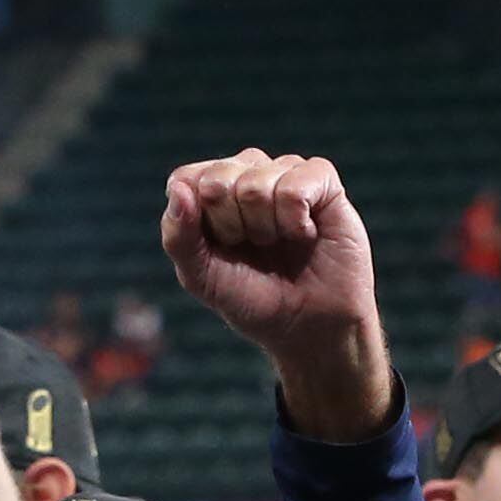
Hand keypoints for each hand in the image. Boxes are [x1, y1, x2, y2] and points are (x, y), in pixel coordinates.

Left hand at [161, 150, 393, 442]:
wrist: (310, 328)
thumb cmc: (253, 299)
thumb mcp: (203, 279)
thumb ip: (178, 237)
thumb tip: (178, 189)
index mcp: (210, 191)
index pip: (186, 179)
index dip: (198, 218)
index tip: (220, 247)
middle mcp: (246, 172)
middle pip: (218, 178)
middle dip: (232, 226)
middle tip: (255, 247)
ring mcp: (284, 171)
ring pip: (256, 182)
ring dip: (266, 228)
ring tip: (281, 242)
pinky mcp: (322, 179)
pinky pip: (296, 184)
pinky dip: (295, 220)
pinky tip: (306, 234)